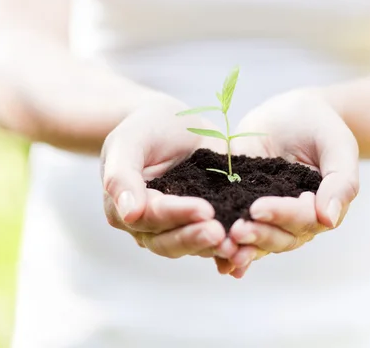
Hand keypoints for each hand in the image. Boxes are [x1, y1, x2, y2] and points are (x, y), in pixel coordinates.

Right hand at [101, 93, 236, 258]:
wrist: (172, 122)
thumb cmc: (145, 127)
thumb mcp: (129, 141)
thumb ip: (122, 176)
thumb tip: (129, 215)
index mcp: (126, 208)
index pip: (150, 217)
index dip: (176, 215)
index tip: (203, 210)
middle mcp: (150, 226)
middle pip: (169, 241)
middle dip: (195, 237)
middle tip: (219, 232)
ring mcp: (177, 226)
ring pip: (192, 246)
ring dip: (213, 247)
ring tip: (236, 244)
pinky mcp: (203, 222)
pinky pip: (213, 239)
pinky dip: (228, 245)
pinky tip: (247, 245)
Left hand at [215, 89, 358, 277]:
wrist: (293, 113)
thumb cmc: (321, 127)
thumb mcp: (338, 146)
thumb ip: (341, 182)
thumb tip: (328, 219)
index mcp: (319, 207)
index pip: (303, 218)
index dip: (281, 216)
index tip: (258, 209)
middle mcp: (294, 219)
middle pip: (280, 237)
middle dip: (258, 235)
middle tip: (236, 231)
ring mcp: (267, 215)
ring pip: (258, 240)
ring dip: (241, 248)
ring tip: (223, 247)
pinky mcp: (243, 205)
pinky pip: (235, 227)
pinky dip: (227, 247)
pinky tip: (217, 261)